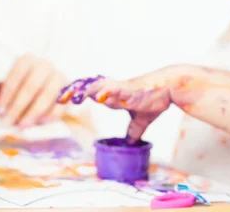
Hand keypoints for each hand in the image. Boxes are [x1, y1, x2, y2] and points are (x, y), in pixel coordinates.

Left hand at [0, 54, 67, 126]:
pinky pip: (61, 105)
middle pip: (31, 86)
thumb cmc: (23, 89)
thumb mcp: (8, 87)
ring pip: (47, 95)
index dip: (7, 94)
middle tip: (8, 123)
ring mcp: (60, 77)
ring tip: (22, 126)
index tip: (0, 111)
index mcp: (27, 60)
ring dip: (33, 113)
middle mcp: (45, 65)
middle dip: (18, 106)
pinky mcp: (70, 91)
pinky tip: (39, 124)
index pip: (16, 74)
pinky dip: (50, 116)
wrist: (50, 92)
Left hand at [57, 69, 175, 141]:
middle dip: (72, 91)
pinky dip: (105, 93)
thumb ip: (134, 130)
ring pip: (96, 86)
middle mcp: (111, 90)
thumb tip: (131, 142)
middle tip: (59, 99)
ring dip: (84, 91)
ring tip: (73, 99)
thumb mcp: (141, 119)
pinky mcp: (129, 89)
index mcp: (111, 95)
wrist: (170, 88)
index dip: (75, 94)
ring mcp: (119, 88)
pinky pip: (114, 89)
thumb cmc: (154, 99)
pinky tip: (97, 98)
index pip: (87, 91)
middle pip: (86, 86)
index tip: (61, 100)